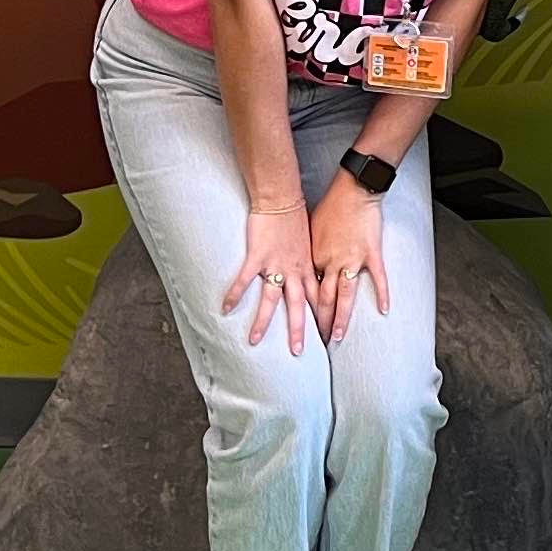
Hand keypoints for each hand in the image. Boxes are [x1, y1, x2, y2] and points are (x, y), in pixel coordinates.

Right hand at [223, 205, 319, 353]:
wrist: (282, 197)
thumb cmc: (296, 217)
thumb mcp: (311, 243)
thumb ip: (310, 262)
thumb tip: (313, 274)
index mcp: (308, 268)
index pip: (318, 299)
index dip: (323, 318)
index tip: (326, 337)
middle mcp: (294, 271)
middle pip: (299, 306)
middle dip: (299, 330)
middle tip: (297, 353)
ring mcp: (275, 265)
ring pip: (271, 299)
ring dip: (263, 322)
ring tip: (253, 342)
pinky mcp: (257, 256)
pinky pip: (244, 280)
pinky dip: (235, 294)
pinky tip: (224, 308)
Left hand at [308, 181, 392, 342]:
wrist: (352, 190)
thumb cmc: (330, 206)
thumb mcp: (312, 229)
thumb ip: (311, 251)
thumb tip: (306, 265)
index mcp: (315, 258)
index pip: (310, 289)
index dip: (307, 308)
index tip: (304, 323)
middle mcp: (331, 263)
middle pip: (323, 299)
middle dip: (320, 322)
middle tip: (316, 341)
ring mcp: (352, 260)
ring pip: (345, 296)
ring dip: (340, 319)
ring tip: (336, 337)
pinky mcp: (371, 254)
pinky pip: (377, 278)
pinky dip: (382, 294)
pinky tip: (384, 310)